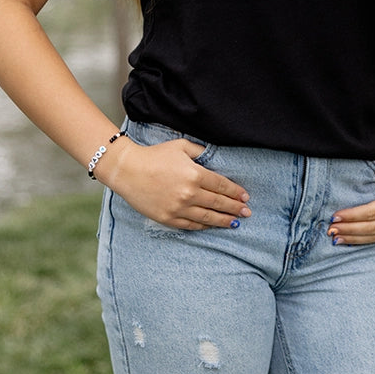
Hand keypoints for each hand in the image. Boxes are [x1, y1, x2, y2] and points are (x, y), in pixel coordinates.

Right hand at [97, 138, 250, 229]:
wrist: (127, 170)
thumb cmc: (155, 155)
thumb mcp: (181, 146)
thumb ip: (200, 151)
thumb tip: (215, 156)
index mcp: (194, 174)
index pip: (221, 185)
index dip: (235, 192)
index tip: (245, 197)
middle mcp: (189, 193)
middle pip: (218, 203)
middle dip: (235, 209)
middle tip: (247, 212)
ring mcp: (178, 208)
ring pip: (207, 218)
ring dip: (223, 221)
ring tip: (235, 223)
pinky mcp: (167, 218)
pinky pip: (190, 225)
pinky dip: (204, 227)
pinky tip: (212, 226)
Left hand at [326, 151, 374, 245]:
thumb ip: (372, 161)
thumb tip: (346, 160)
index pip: (371, 212)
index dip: (352, 216)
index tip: (334, 216)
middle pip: (372, 228)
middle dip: (349, 229)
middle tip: (329, 230)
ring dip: (353, 239)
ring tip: (334, 238)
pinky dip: (363, 241)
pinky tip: (348, 240)